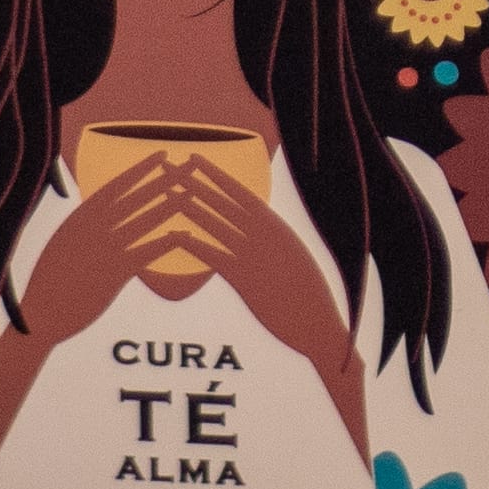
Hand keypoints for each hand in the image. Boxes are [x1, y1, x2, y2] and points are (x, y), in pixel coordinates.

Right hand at [14, 160, 189, 346]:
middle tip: (190, 164)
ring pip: (146, 220)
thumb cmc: (50, 282)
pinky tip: (184, 235)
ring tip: (192, 192)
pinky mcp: (115, 273)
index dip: (142, 169)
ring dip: (171, 205)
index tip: (162, 155)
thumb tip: (97, 213)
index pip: (117, 185)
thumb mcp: (62, 243)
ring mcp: (106, 249)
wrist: (40, 315)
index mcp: (80, 217)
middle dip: (166, 178)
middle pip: (138, 197)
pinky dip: (167, 242)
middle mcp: (94, 228)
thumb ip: (83, 227)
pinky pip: (147, 252)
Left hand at [135, 162, 365, 451]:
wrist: (318, 327)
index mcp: (278, 229)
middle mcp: (266, 237)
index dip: (218, 177)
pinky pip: (215, 257)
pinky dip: (195, 245)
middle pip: (225, 203)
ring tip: (170, 192)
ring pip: (217, 225)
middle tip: (175, 164)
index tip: (198, 161)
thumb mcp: (292, 262)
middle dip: (199, 182)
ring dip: (192, 207)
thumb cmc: (307, 299)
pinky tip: (176, 236)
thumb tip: (257, 232)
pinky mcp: (246, 281)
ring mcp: (256, 257)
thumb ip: (272, 244)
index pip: (243, 195)